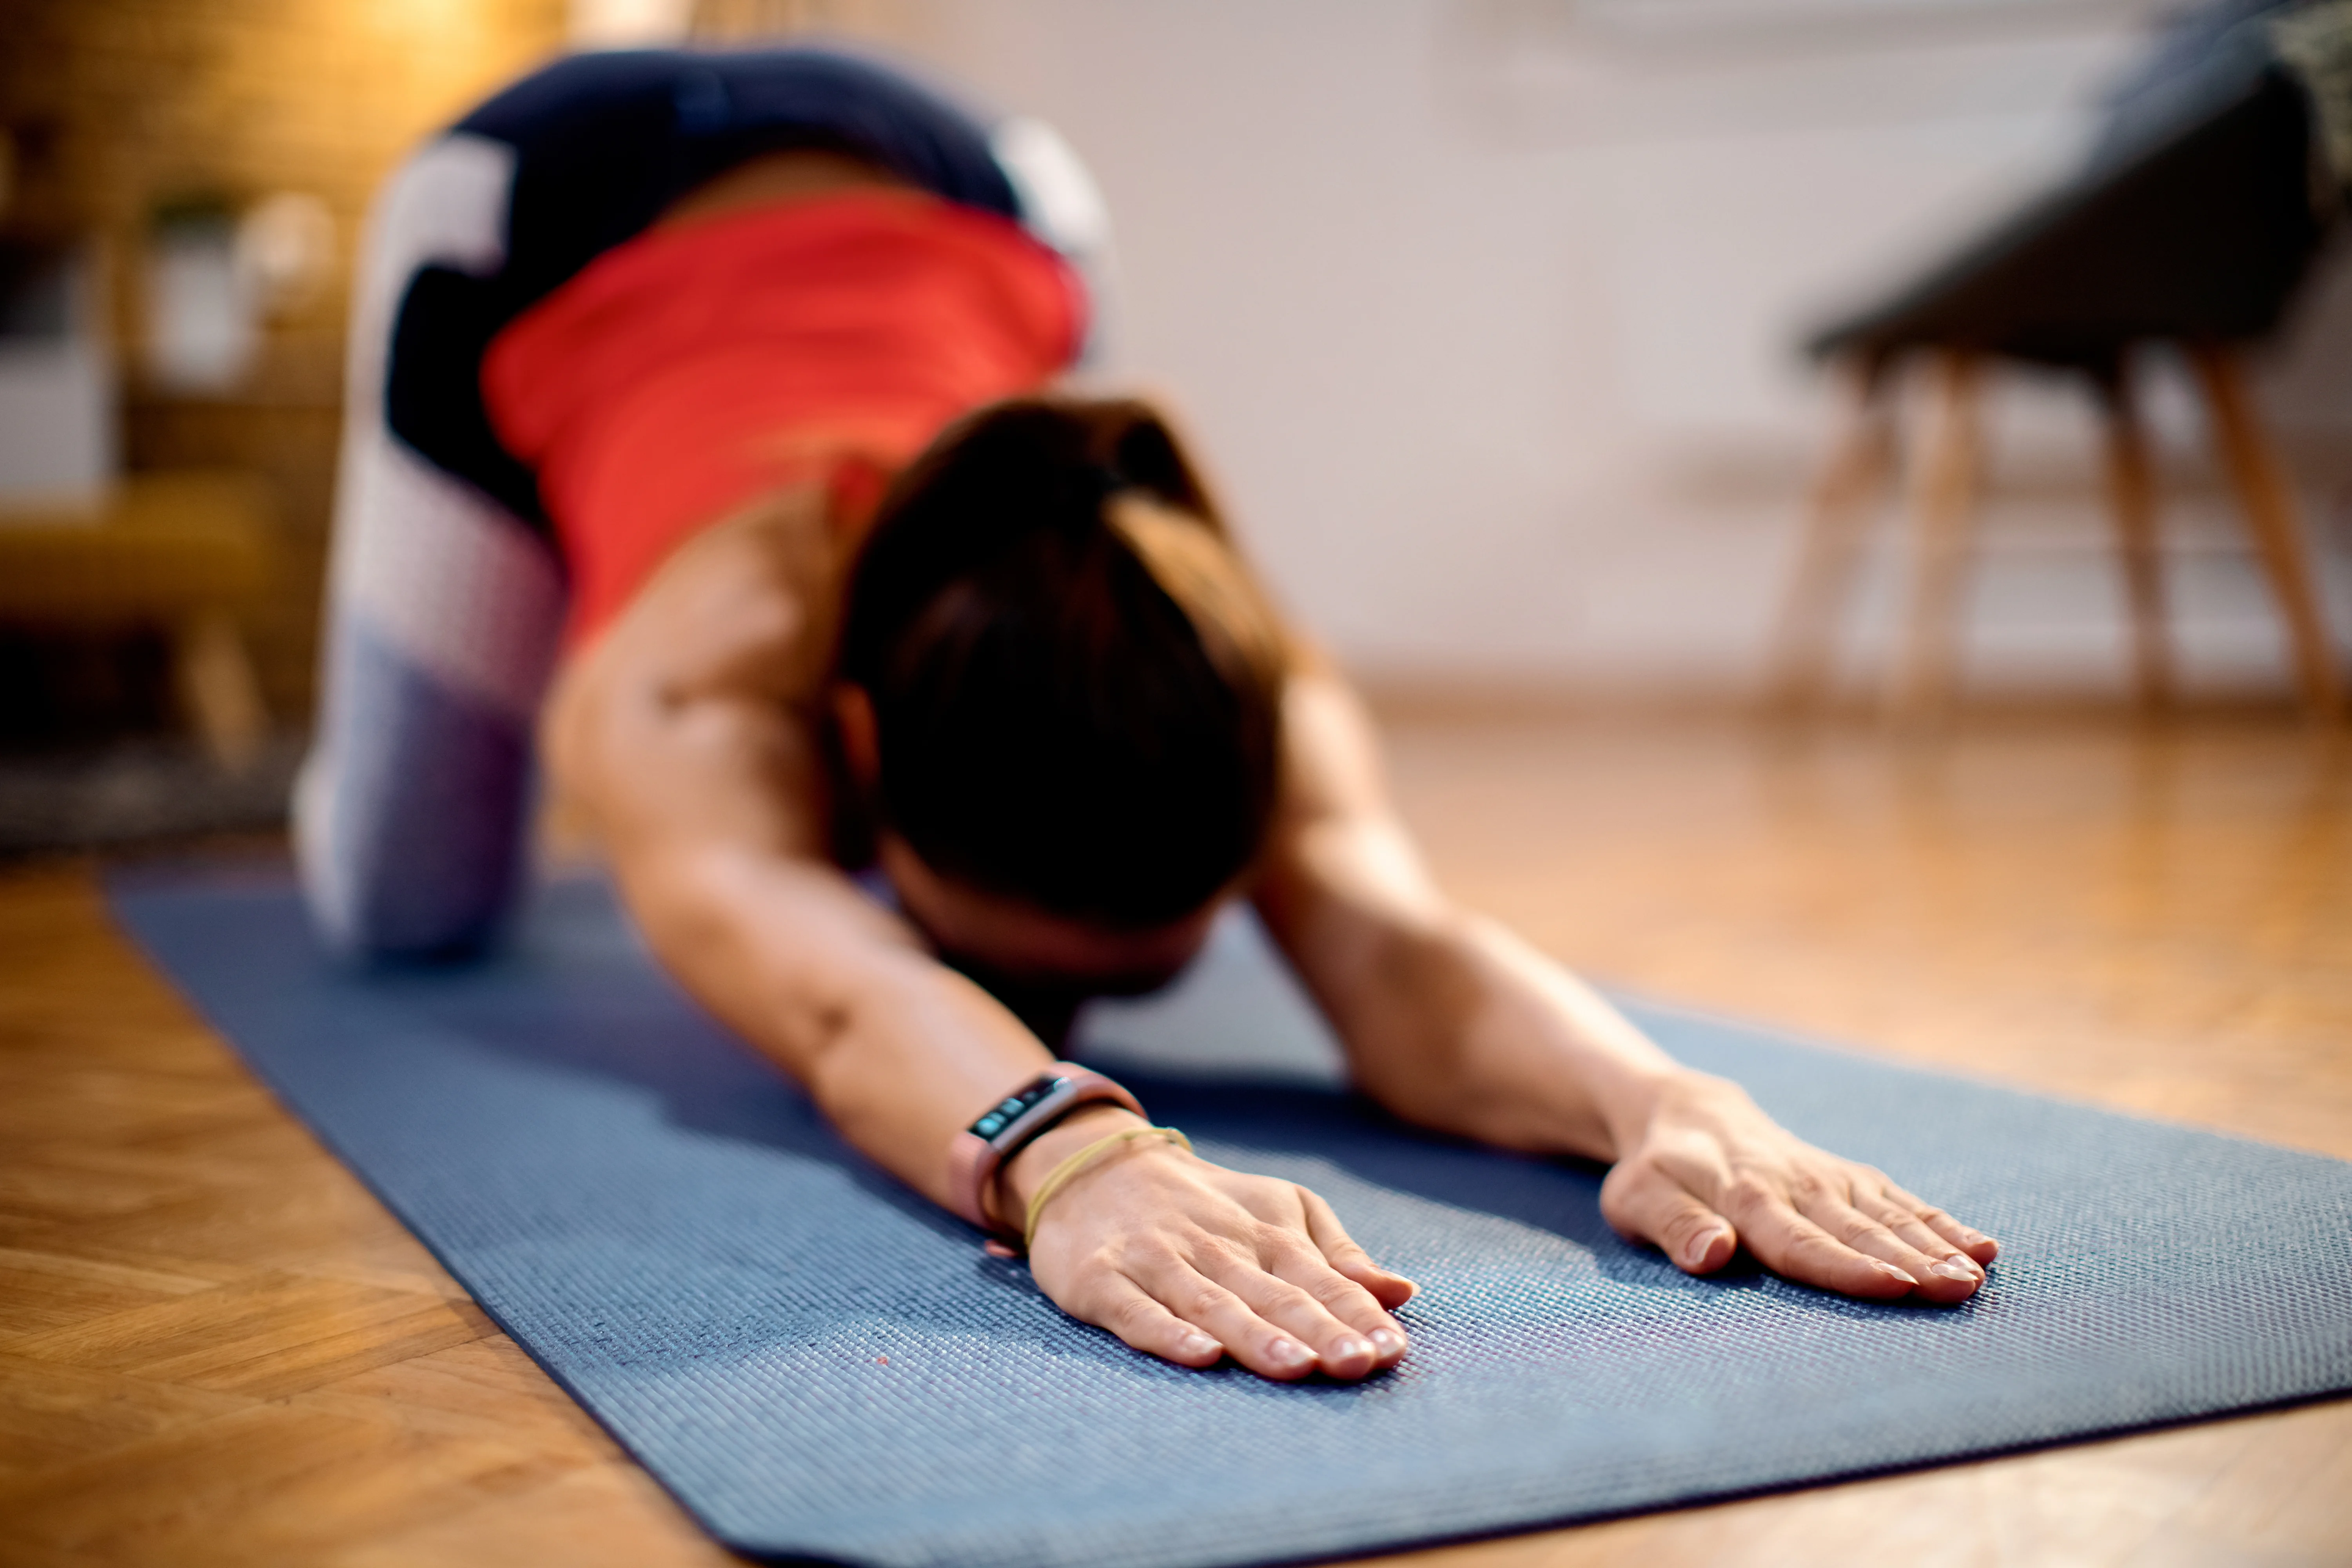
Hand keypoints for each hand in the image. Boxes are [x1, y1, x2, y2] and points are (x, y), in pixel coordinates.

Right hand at [1006, 1113, 1416, 1380]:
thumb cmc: (1205, 1204)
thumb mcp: (1278, 1209)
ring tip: (1297, 1366)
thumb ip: (1336, 1255)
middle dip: (1319, 1330)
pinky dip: (1169, 1333)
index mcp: (1265, 1231)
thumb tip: (1401, 1292)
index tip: (1391, 1350)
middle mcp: (1215, 1245)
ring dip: (1256, 1336)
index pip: (1319, 1276)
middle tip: (1358, 1364)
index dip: (1355, 1313)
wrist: (1094, 1168)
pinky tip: (1202, 1355)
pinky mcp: (1101, 1280)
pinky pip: (1137, 1311)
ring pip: (1213, 1302)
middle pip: (1272, 1293)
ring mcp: (1156, 1261)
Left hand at [1599, 1072, 1998, 1302]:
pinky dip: (1939, 1222)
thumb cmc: (1658, 1170)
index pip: (1800, 1242)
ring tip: (1978, 1275)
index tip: (1892, 1286)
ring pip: (1888, 1215)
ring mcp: (1828, 1178)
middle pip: (1858, 1231)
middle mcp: (1796, 1186)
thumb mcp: (1639, 1198)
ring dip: (1935, 1246)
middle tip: (1959, 1290)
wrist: (1688, 1113)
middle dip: (1912, 1262)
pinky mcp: (1848, 1176)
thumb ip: (1674, 1226)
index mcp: (1745, 1198)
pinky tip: (1982, 1246)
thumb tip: (1711, 1256)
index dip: (1846, 1266)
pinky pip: (1898, 1199)